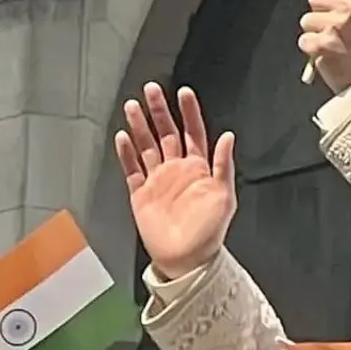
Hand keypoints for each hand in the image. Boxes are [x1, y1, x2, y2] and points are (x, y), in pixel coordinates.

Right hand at [117, 84, 235, 279]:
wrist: (188, 259)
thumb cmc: (209, 231)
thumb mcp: (224, 196)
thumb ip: (224, 165)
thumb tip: (228, 136)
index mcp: (199, 169)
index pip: (193, 133)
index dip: (189, 113)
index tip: (184, 93)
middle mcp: (177, 170)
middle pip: (166, 133)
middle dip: (159, 111)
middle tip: (151, 90)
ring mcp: (158, 181)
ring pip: (146, 146)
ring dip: (140, 127)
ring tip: (132, 106)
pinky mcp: (141, 195)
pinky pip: (131, 170)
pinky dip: (126, 153)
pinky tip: (122, 137)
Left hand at [298, 0, 350, 92]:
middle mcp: (350, 9)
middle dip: (320, 10)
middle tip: (333, 26)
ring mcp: (334, 27)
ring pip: (307, 19)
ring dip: (315, 31)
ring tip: (332, 43)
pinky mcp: (321, 45)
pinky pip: (304, 39)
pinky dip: (312, 48)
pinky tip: (327, 54)